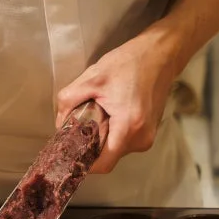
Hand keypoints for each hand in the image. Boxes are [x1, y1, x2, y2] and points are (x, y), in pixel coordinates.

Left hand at [56, 27, 183, 174]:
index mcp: (128, 127)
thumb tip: (59, 124)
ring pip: (116, 150)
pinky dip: (113, 134)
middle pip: (108, 157)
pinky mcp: (149, 132)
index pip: (103, 164)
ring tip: (96, 115)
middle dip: (90, 147)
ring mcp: (148, 137)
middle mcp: (141, 138)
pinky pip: (124, 142)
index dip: (83, 163)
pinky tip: (108, 115)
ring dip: (102, 139)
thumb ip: (69, 101)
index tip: (68, 153)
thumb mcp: (92, 78)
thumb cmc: (128, 63)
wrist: (159, 55)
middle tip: (77, 127)